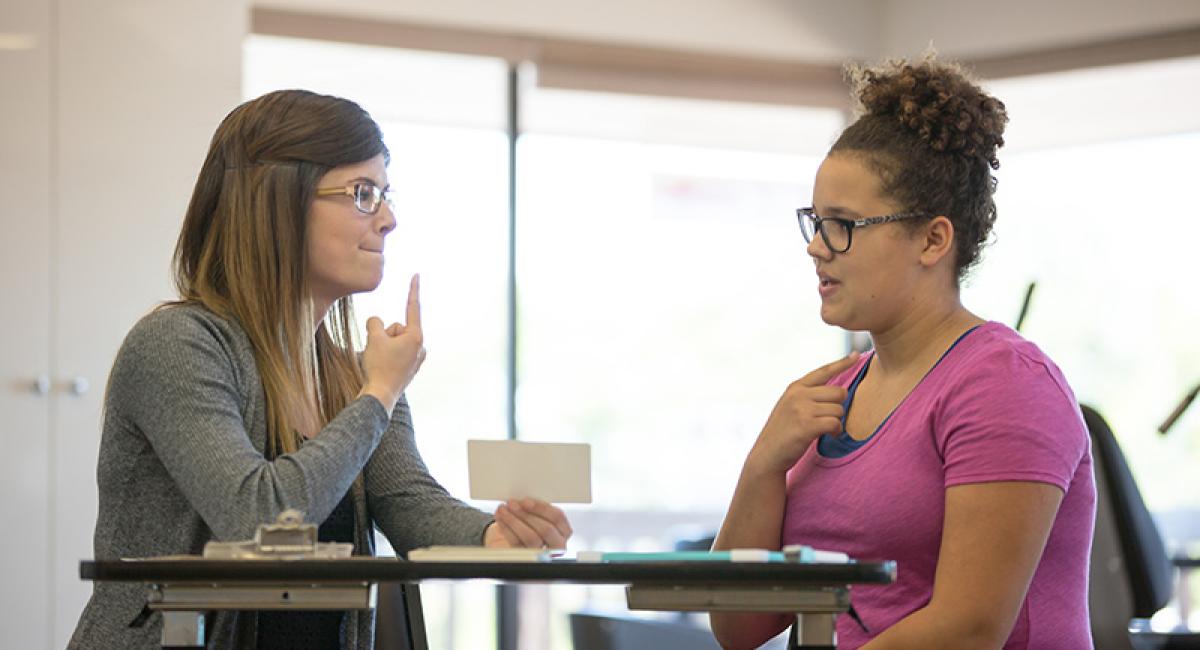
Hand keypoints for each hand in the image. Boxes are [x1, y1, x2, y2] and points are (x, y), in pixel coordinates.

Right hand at [359, 274, 425, 411]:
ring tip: (380, 362)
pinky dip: (385, 356)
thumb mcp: (373, 337)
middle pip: (396, 327)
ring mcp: (415, 359)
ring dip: (383, 347)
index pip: (413, 307)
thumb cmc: (379, 367)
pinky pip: (393, 353)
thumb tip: (376, 322)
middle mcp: (420, 347)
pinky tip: (383, 368)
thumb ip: (375, 322)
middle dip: (384, 335)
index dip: (413, 289)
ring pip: (393, 341)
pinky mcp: (408, 368)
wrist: (379, 396)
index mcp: (416, 336)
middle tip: (379, 352)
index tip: (417, 275)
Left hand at [484, 498, 572, 548]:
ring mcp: (542, 553)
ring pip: (531, 537)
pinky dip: (506, 528)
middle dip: (527, 514)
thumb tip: (524, 499)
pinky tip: (501, 518)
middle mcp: (556, 544)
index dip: (542, 508)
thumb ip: (535, 507)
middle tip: (512, 503)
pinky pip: (517, 543)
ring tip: (503, 509)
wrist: (511, 542)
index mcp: (563, 530)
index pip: (558, 518)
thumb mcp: (535, 514)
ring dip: (514, 520)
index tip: (526, 501)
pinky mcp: (526, 558)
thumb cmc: (527, 524)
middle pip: (546, 529)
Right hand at [745, 352, 859, 476]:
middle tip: (827, 418)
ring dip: (836, 422)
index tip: (856, 355)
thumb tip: (838, 391)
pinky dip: (835, 431)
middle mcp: (798, 394)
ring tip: (825, 429)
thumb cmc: (782, 432)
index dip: (842, 363)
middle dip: (838, 407)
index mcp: (795, 387)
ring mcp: (802, 409)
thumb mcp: (790, 406)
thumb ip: (808, 395)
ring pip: (838, 409)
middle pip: (838, 392)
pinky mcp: (807, 425)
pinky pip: (835, 423)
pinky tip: (828, 435)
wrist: (767, 455)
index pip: (823, 371)